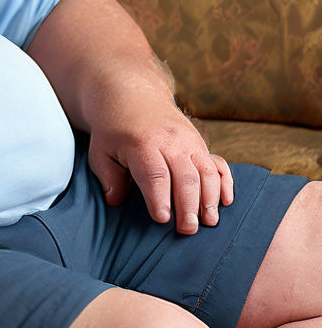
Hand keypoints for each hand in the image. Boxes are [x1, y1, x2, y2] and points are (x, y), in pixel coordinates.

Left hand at [87, 100, 233, 234]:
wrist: (132, 97)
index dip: (160, 198)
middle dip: (188, 206)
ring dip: (210, 198)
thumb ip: (108, 177)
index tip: (162, 219)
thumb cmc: (113, 131)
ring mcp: (189, 142)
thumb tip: (115, 202)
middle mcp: (170, 142)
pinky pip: (218, 163)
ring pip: (206, 172)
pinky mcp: (200, 144)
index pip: (154, 175)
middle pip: (185, 177)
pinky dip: (225, 183)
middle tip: (188, 230)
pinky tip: (226, 202)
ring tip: (208, 222)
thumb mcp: (101, 151)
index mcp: (142, 144)